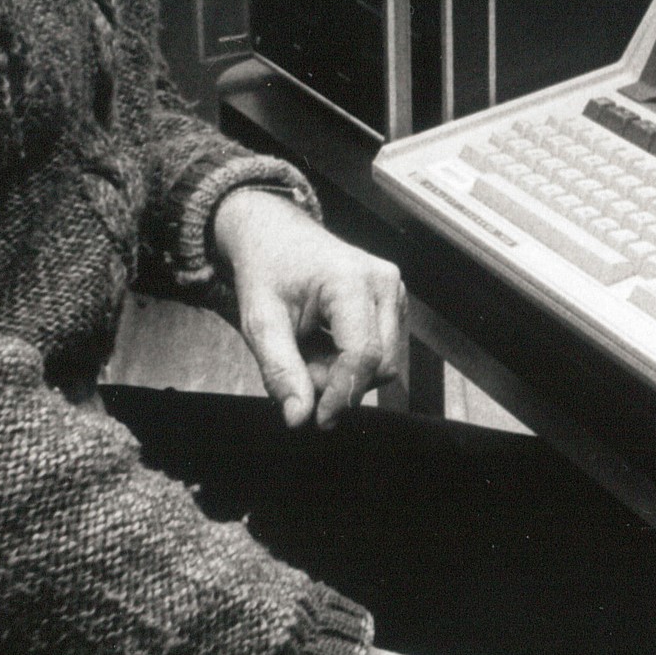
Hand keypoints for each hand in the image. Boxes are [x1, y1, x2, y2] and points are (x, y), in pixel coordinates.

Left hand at [212, 188, 405, 426]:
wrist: (275, 235)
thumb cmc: (267, 270)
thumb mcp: (260, 322)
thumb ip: (280, 370)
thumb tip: (299, 417)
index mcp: (351, 279)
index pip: (362, 355)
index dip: (341, 395)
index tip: (316, 419)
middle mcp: (384, 281)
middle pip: (379, 364)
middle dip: (339, 382)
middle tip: (299, 371)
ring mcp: (395, 289)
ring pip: (385, 362)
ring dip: (345, 373)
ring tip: (309, 352)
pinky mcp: (395, 300)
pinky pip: (384, 350)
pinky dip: (352, 360)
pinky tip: (326, 344)